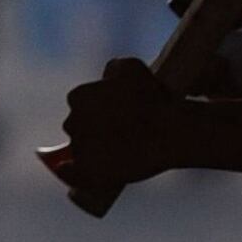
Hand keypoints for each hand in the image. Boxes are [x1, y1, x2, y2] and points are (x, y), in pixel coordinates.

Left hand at [54, 56, 195, 197]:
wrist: (169, 133)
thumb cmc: (154, 98)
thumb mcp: (132, 67)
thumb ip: (112, 68)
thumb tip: (105, 76)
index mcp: (78, 96)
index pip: (80, 103)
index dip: (97, 108)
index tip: (114, 113)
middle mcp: (72, 122)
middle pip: (77, 126)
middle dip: (93, 128)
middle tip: (120, 132)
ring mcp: (79, 150)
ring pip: (80, 150)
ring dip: (92, 150)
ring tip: (120, 152)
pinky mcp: (89, 173)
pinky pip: (72, 175)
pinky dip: (71, 174)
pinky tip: (72, 171)